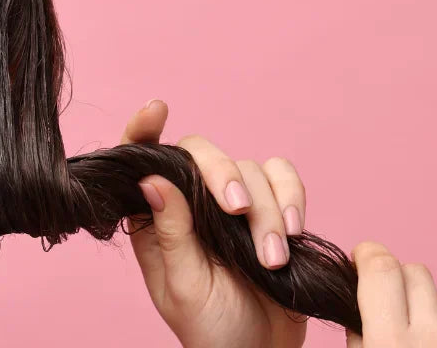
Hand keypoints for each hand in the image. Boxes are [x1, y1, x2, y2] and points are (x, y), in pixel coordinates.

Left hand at [121, 100, 309, 347]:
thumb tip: (151, 178)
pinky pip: (284, 179)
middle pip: (203, 153)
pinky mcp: (272, 211)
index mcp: (156, 219)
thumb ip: (170, 233)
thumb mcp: (183, 287)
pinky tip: (293, 233)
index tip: (156, 110)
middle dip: (222, 175)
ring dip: (267, 211)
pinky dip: (292, 198)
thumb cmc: (212, 331)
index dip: (144, 130)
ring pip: (250, 169)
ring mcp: (233, 206)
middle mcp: (192, 204)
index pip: (143, 162)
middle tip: (236, 212)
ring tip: (271, 258)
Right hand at [347, 242, 436, 347]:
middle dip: (398, 280)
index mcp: (390, 344)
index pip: (382, 271)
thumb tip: (359, 320)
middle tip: (390, 302)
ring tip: (425, 344)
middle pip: (415, 273)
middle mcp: (432, 340)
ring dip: (431, 312)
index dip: (368, 255)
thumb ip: (361, 345)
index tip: (363, 257)